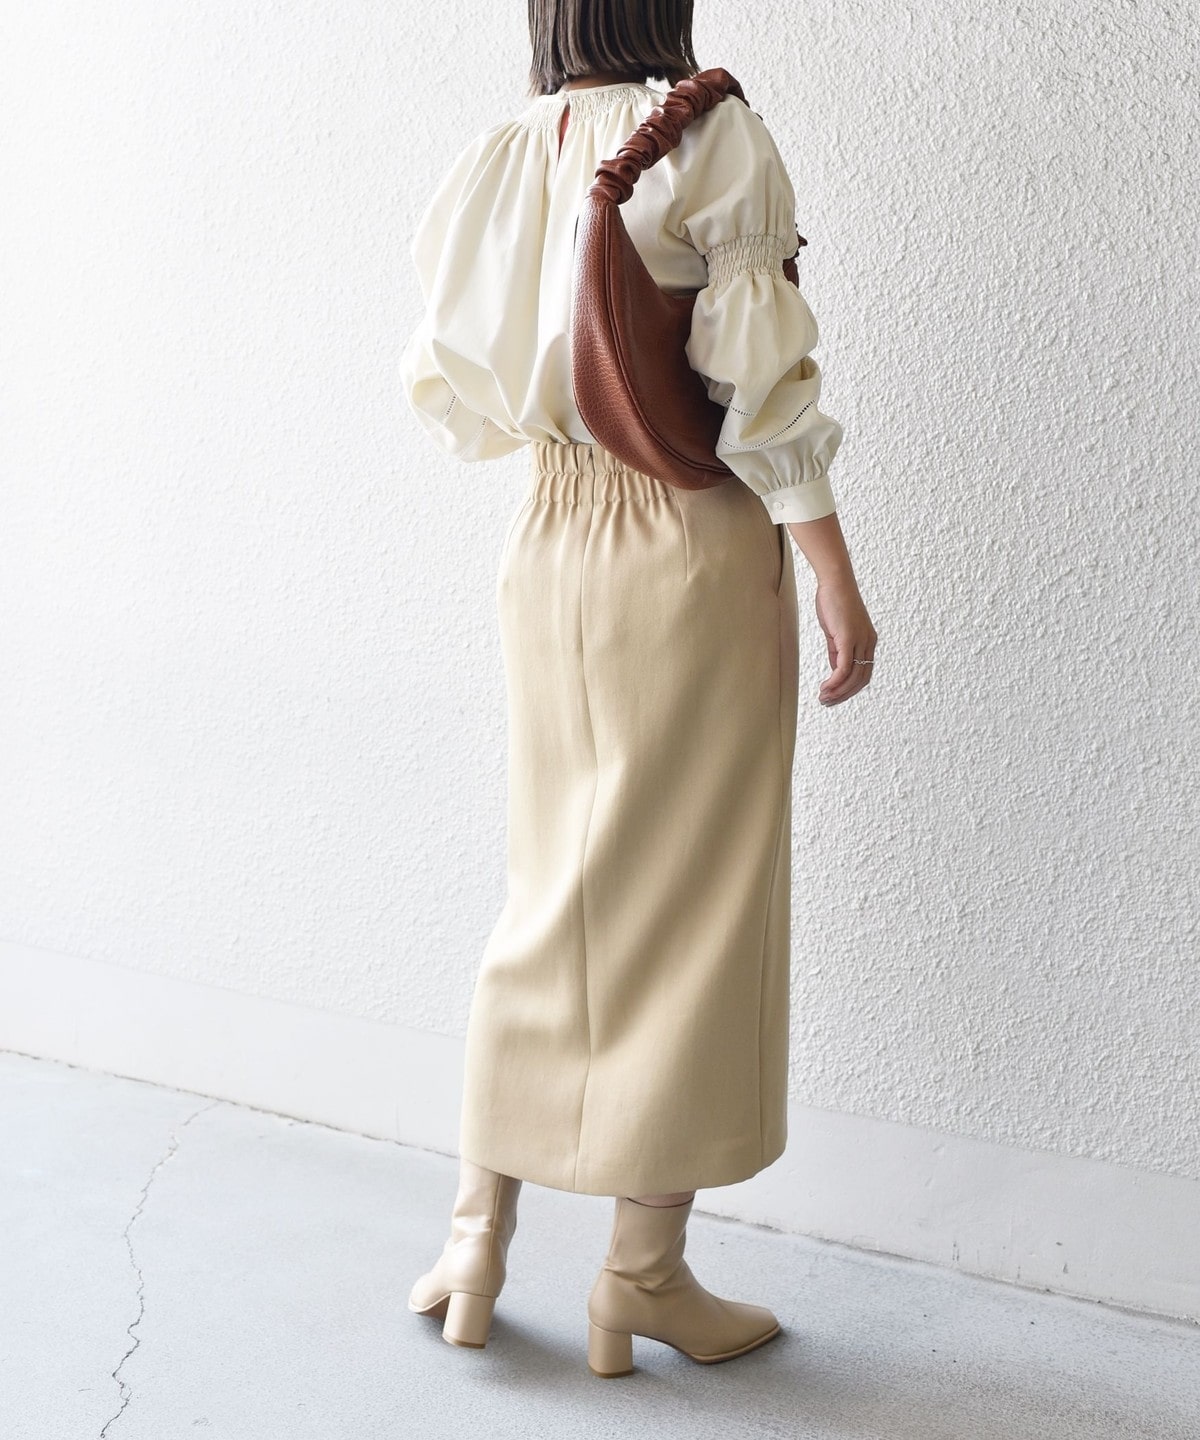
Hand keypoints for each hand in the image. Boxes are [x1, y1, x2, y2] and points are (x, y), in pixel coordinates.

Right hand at [814, 579, 876, 705]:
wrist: (835, 582)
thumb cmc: (833, 601)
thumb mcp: (835, 632)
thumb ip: (837, 651)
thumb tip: (836, 670)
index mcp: (868, 641)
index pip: (864, 673)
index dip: (850, 689)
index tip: (834, 696)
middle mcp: (869, 642)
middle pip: (861, 680)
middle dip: (844, 695)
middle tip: (827, 702)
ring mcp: (861, 641)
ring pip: (853, 677)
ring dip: (838, 692)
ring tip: (823, 698)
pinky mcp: (850, 638)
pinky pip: (844, 668)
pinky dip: (836, 681)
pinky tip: (826, 687)